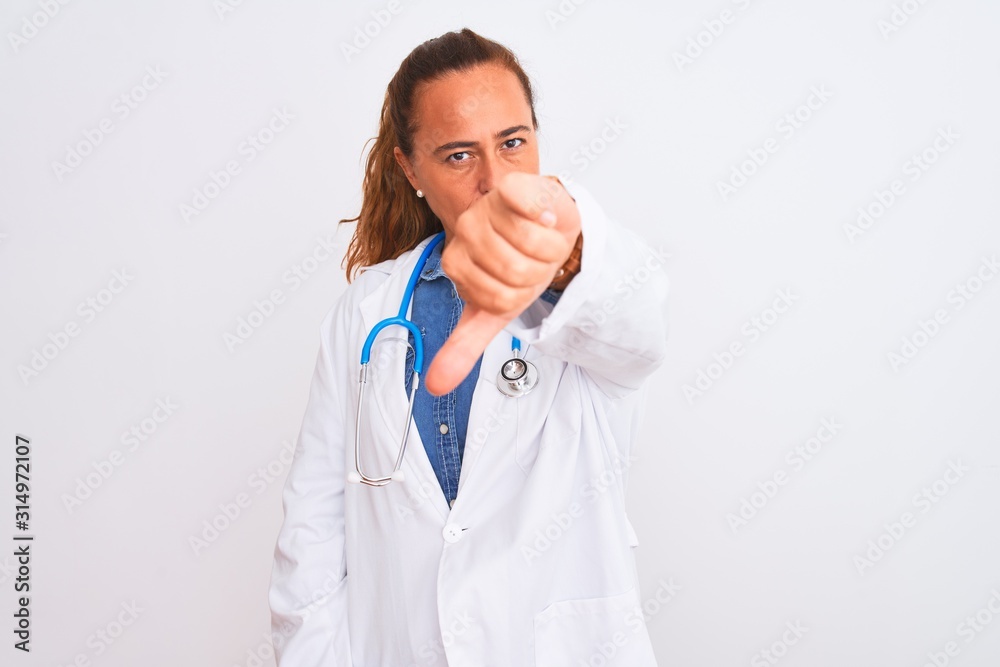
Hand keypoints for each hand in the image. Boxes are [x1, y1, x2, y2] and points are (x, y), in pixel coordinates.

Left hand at [423, 172, 580, 395]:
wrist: (550, 227)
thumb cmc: (522, 264)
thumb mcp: (493, 311)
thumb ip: (464, 345)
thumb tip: (434, 385)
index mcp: (456, 262)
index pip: (499, 299)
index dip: (522, 296)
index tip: (520, 283)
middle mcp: (466, 231)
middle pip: (517, 273)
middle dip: (539, 273)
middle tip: (537, 261)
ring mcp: (487, 207)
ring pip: (529, 245)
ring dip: (550, 249)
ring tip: (543, 240)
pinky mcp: (511, 185)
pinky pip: (524, 203)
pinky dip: (544, 215)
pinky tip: (545, 217)